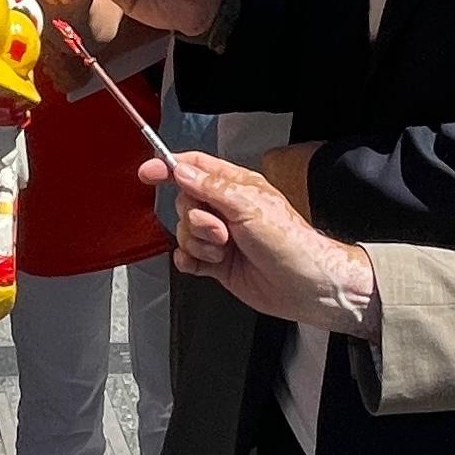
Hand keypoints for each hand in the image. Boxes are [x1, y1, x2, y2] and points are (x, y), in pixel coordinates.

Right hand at [155, 150, 375, 331]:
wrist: (306, 287)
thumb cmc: (291, 243)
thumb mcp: (249, 206)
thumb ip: (211, 187)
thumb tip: (181, 171)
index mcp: (235, 186)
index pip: (194, 167)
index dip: (169, 167)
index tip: (148, 173)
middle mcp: (226, 209)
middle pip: (184, 202)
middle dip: (196, 218)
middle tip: (220, 230)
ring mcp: (221, 238)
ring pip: (184, 232)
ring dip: (199, 243)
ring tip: (225, 250)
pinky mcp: (217, 264)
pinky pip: (187, 258)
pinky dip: (191, 261)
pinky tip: (205, 265)